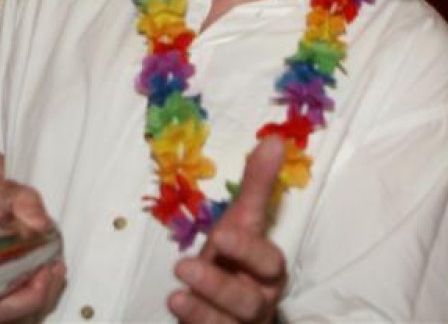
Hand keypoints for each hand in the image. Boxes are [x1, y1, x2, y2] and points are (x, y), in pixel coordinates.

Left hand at [168, 137, 288, 323]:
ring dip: (201, 313)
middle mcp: (259, 302)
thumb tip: (273, 140)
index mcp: (268, 272)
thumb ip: (256, 185)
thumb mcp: (241, 222)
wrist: (222, 306)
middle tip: (183, 267)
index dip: (247, 250)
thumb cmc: (234, 260)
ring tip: (174, 296)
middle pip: (249, 302)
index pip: (268, 262)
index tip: (221, 235)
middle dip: (218, 286)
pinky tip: (175, 307)